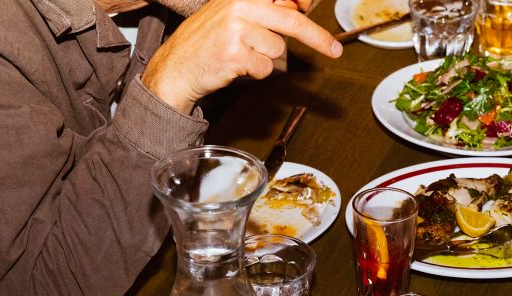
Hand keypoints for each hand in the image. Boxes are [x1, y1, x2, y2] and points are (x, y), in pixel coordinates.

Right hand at [142, 0, 342, 112]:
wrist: (175, 67)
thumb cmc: (207, 41)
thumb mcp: (232, 13)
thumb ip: (264, 10)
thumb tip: (300, 8)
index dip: (302, 2)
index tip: (312, 7)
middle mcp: (239, 4)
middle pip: (291, 22)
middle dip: (318, 38)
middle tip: (335, 52)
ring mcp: (237, 28)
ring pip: (277, 49)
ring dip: (265, 58)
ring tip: (241, 55)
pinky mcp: (235, 53)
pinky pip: (265, 68)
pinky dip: (256, 72)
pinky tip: (236, 66)